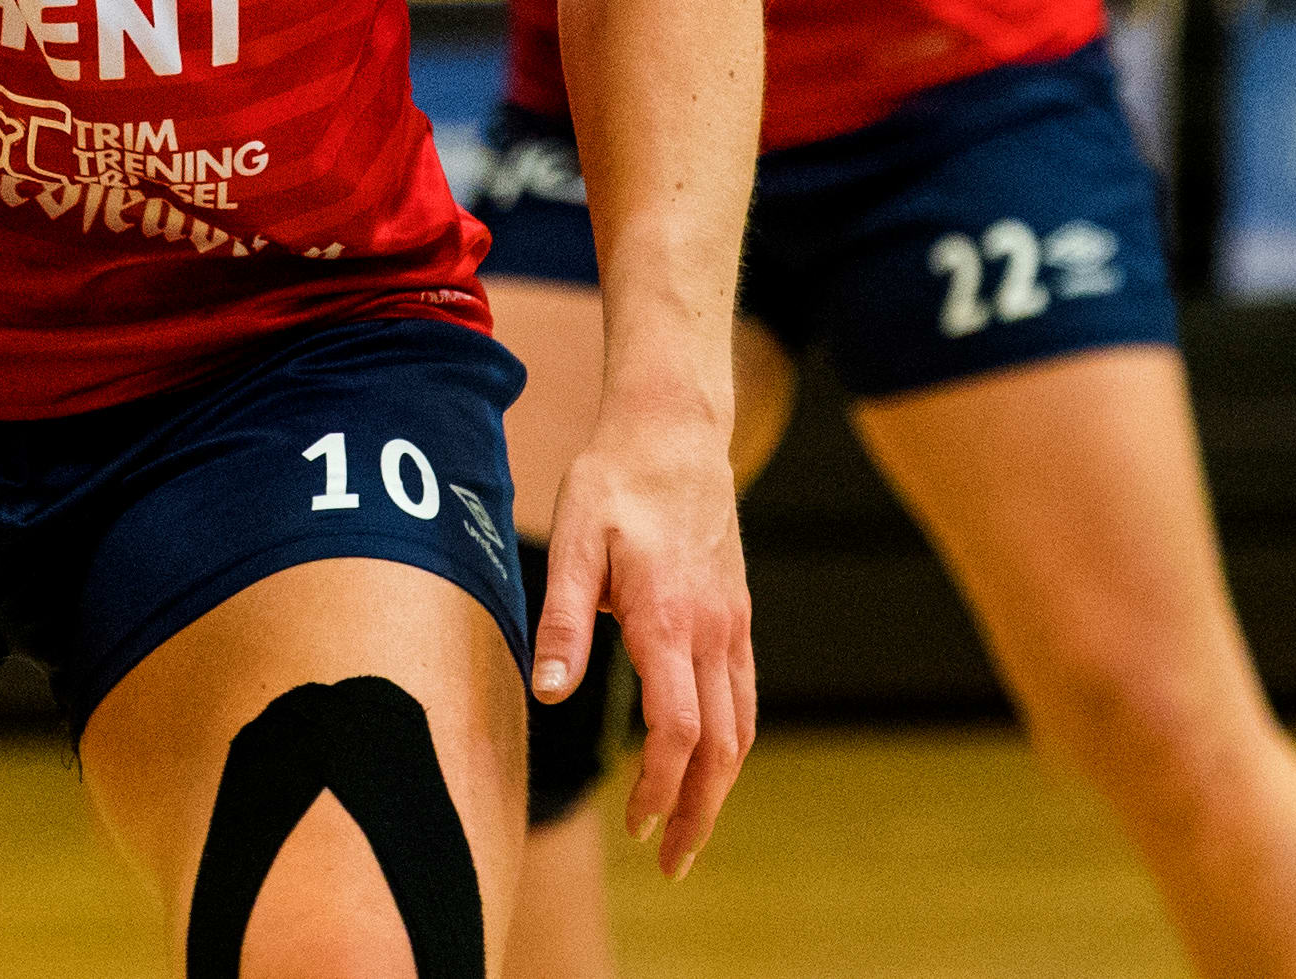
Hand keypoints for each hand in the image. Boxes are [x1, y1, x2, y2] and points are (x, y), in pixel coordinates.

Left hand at [536, 401, 753, 878]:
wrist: (674, 431)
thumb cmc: (615, 481)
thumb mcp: (573, 540)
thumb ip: (563, 620)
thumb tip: (550, 692)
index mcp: (669, 619)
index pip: (678, 730)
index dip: (660, 790)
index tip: (637, 829)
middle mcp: (712, 630)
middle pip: (721, 747)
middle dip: (699, 813)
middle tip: (673, 864)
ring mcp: (732, 623)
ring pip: (741, 727)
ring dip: (719, 787)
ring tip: (689, 831)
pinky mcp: (737, 614)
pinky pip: (745, 695)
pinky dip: (731, 743)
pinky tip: (709, 763)